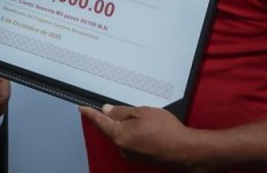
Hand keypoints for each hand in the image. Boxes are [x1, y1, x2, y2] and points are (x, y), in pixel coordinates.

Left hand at [79, 103, 197, 168]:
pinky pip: (132, 142)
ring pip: (122, 135)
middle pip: (111, 129)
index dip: (90, 114)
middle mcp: (123, 148)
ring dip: (126, 126)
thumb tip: (107, 110)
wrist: (185, 150)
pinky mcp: (141, 157)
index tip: (82, 109)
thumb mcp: (142, 112)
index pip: (100, 122)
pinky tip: (146, 128)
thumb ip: (121, 112)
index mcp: (119, 136)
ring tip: (142, 117)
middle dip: (110, 118)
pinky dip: (134, 133)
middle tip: (113, 108)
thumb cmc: (166, 130)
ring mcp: (132, 154)